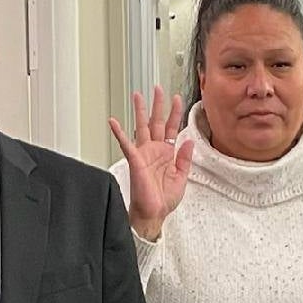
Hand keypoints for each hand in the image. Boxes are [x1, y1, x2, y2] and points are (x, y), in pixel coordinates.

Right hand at [108, 86, 194, 240]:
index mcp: (167, 153)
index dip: (175, 113)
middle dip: (157, 105)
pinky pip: (126, 143)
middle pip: (156, 122)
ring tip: (137, 95)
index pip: (172, 128)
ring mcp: (144, 154)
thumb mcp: (182, 177)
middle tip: (157, 88)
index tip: (177, 98)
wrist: (153, 213)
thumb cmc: (163, 199)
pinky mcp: (135, 160)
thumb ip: (185, 158)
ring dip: (140, 111)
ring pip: (141, 127)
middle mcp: (154, 150)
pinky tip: (114, 122)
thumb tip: (189, 140)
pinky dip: (119, 132)